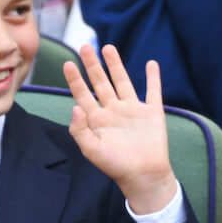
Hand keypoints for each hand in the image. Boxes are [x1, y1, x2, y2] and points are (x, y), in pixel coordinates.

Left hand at [63, 44, 177, 213]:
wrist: (144, 175)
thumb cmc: (116, 166)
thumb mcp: (92, 150)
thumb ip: (79, 130)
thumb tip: (74, 107)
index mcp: (97, 120)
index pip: (83, 94)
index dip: (75, 79)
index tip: (68, 63)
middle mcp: (113, 111)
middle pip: (100, 83)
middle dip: (92, 65)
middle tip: (85, 47)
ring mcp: (133, 110)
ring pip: (123, 81)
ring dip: (115, 65)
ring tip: (108, 48)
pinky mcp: (152, 113)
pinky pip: (153, 91)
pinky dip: (153, 78)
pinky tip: (151, 64)